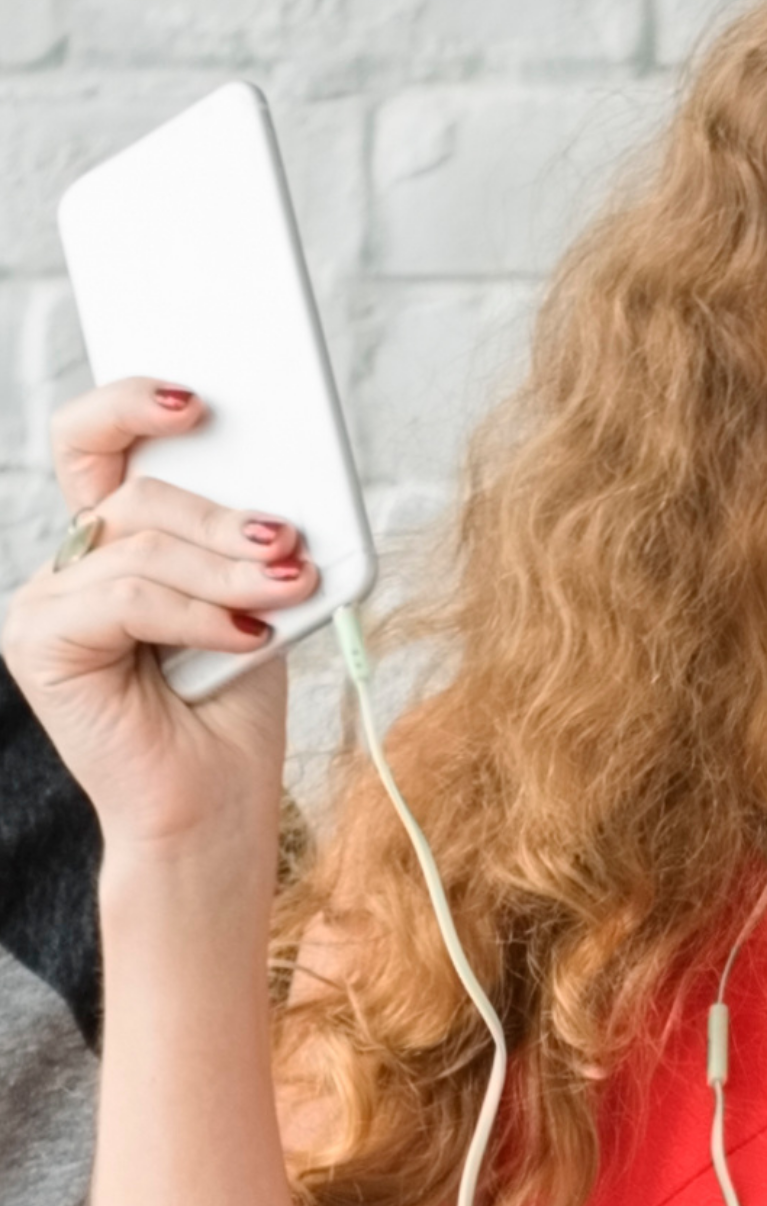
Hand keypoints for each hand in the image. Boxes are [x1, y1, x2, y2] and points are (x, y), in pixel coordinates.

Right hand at [3, 381, 310, 868]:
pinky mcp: (41, 643)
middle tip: (287, 543)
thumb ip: (247, 549)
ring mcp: (46, 602)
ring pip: (140, 545)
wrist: (213, 810)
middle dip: (222, 515)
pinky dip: (197, 612)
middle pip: (133, 493)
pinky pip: (127, 596)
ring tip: (284, 596)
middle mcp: (70, 566)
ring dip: (227, 570)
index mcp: (111, 544)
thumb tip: (279, 499)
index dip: (133, 406)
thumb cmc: (231, 714)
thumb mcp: (253, 607)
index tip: (197, 395)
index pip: (97, 445)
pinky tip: (246, 634)